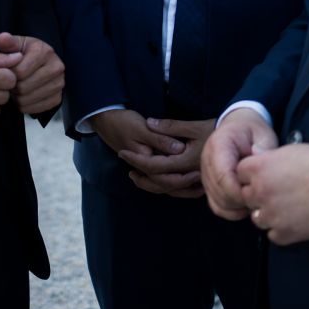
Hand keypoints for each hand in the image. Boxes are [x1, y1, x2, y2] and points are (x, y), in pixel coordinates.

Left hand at [0, 31, 64, 115]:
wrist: (42, 64)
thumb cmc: (26, 54)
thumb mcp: (18, 44)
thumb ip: (8, 42)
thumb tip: (3, 37)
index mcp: (45, 52)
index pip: (19, 71)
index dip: (8, 75)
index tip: (5, 73)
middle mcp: (56, 67)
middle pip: (24, 87)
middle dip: (12, 87)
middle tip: (9, 84)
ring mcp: (59, 84)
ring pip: (28, 99)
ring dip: (17, 98)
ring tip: (15, 90)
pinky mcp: (58, 98)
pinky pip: (36, 109)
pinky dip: (26, 106)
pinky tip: (23, 97)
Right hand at [89, 110, 204, 197]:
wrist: (105, 120)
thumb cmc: (123, 122)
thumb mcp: (142, 128)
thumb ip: (161, 138)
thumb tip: (179, 149)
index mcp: (144, 161)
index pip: (165, 177)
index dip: (184, 177)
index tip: (200, 172)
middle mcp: (143, 169)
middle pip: (165, 186)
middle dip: (185, 187)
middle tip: (203, 182)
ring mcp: (143, 169)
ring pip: (163, 186)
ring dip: (180, 189)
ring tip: (200, 187)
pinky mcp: (144, 165)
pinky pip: (161, 180)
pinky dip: (174, 184)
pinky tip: (188, 181)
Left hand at [125, 116, 214, 183]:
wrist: (240, 139)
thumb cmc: (217, 129)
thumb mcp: (193, 125)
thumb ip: (170, 127)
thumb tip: (149, 123)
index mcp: (186, 161)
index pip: (155, 165)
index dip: (137, 160)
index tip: (123, 153)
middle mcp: (190, 174)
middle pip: (159, 182)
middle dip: (141, 176)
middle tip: (126, 166)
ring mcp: (195, 180)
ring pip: (168, 189)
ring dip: (150, 184)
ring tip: (137, 175)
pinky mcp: (199, 182)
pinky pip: (179, 190)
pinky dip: (165, 187)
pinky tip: (157, 182)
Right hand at [202, 109, 278, 219]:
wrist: (238, 128)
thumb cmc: (252, 132)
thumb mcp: (262, 133)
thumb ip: (263, 146)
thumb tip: (260, 158)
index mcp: (218, 145)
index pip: (222, 175)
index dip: (239, 191)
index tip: (257, 195)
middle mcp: (207, 161)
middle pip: (219, 192)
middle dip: (240, 201)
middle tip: (261, 199)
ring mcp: (206, 175)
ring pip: (217, 202)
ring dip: (237, 208)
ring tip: (255, 201)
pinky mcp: (209, 186)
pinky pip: (217, 206)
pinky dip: (232, 211)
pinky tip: (247, 206)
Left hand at [238, 143, 308, 244]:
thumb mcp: (290, 151)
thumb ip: (268, 158)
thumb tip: (258, 158)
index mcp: (258, 168)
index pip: (240, 173)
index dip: (252, 175)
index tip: (264, 176)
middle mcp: (260, 192)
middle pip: (246, 196)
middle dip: (258, 194)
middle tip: (277, 192)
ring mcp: (271, 214)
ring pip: (257, 218)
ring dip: (268, 213)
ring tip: (287, 207)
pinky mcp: (284, 233)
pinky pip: (273, 234)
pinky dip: (281, 229)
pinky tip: (294, 220)